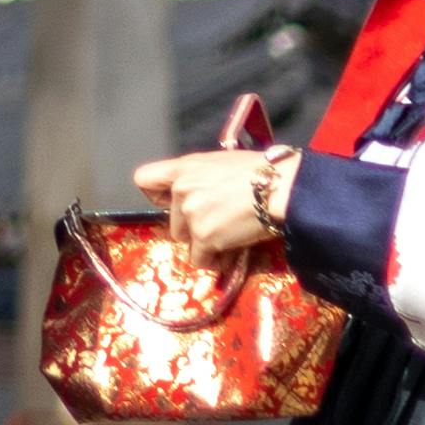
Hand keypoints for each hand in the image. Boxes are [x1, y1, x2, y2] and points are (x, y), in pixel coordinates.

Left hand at [137, 144, 299, 264]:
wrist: (279, 186)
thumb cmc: (261, 170)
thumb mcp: (222, 163)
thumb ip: (201, 178)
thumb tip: (202, 193)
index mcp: (184, 168)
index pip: (144, 179)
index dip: (156, 196)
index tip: (171, 204)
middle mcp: (181, 190)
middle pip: (173, 222)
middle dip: (193, 228)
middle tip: (220, 224)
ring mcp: (190, 214)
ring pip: (187, 241)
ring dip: (205, 244)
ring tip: (230, 236)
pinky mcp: (203, 236)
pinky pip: (201, 259)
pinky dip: (215, 260)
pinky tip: (232, 251)